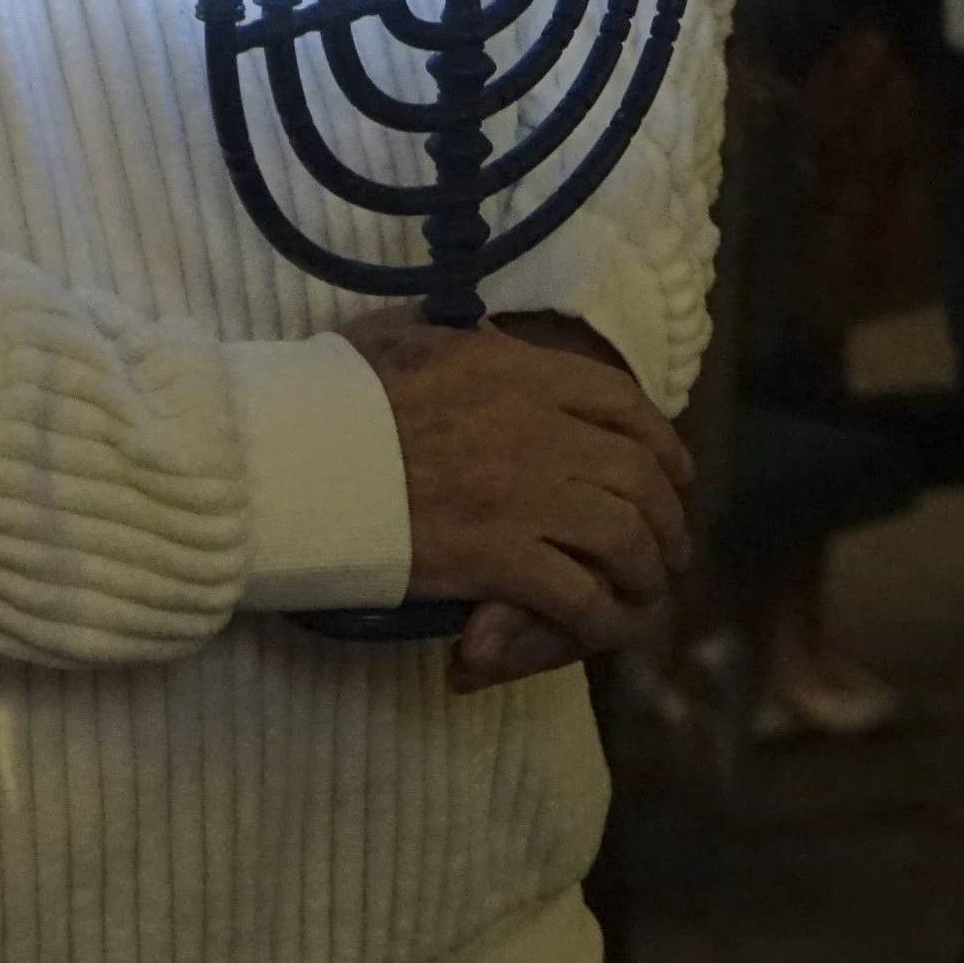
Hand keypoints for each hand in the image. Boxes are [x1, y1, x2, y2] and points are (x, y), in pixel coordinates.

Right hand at [341, 306, 691, 675]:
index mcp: (518, 372)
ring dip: (644, 570)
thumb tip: (480, 337)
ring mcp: (523, 497)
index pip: (622, 403)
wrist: (290, 455)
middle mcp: (538, 431)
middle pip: (639, 476)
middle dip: (665, 517)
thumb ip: (458, 339)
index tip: (674, 470)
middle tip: (666, 546)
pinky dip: (600, 617)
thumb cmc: (332, 395)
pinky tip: (600, 625)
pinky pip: (580, 596)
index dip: (662, 442)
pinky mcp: (498, 559)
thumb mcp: (404, 338)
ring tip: (641, 590)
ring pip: (625, 538)